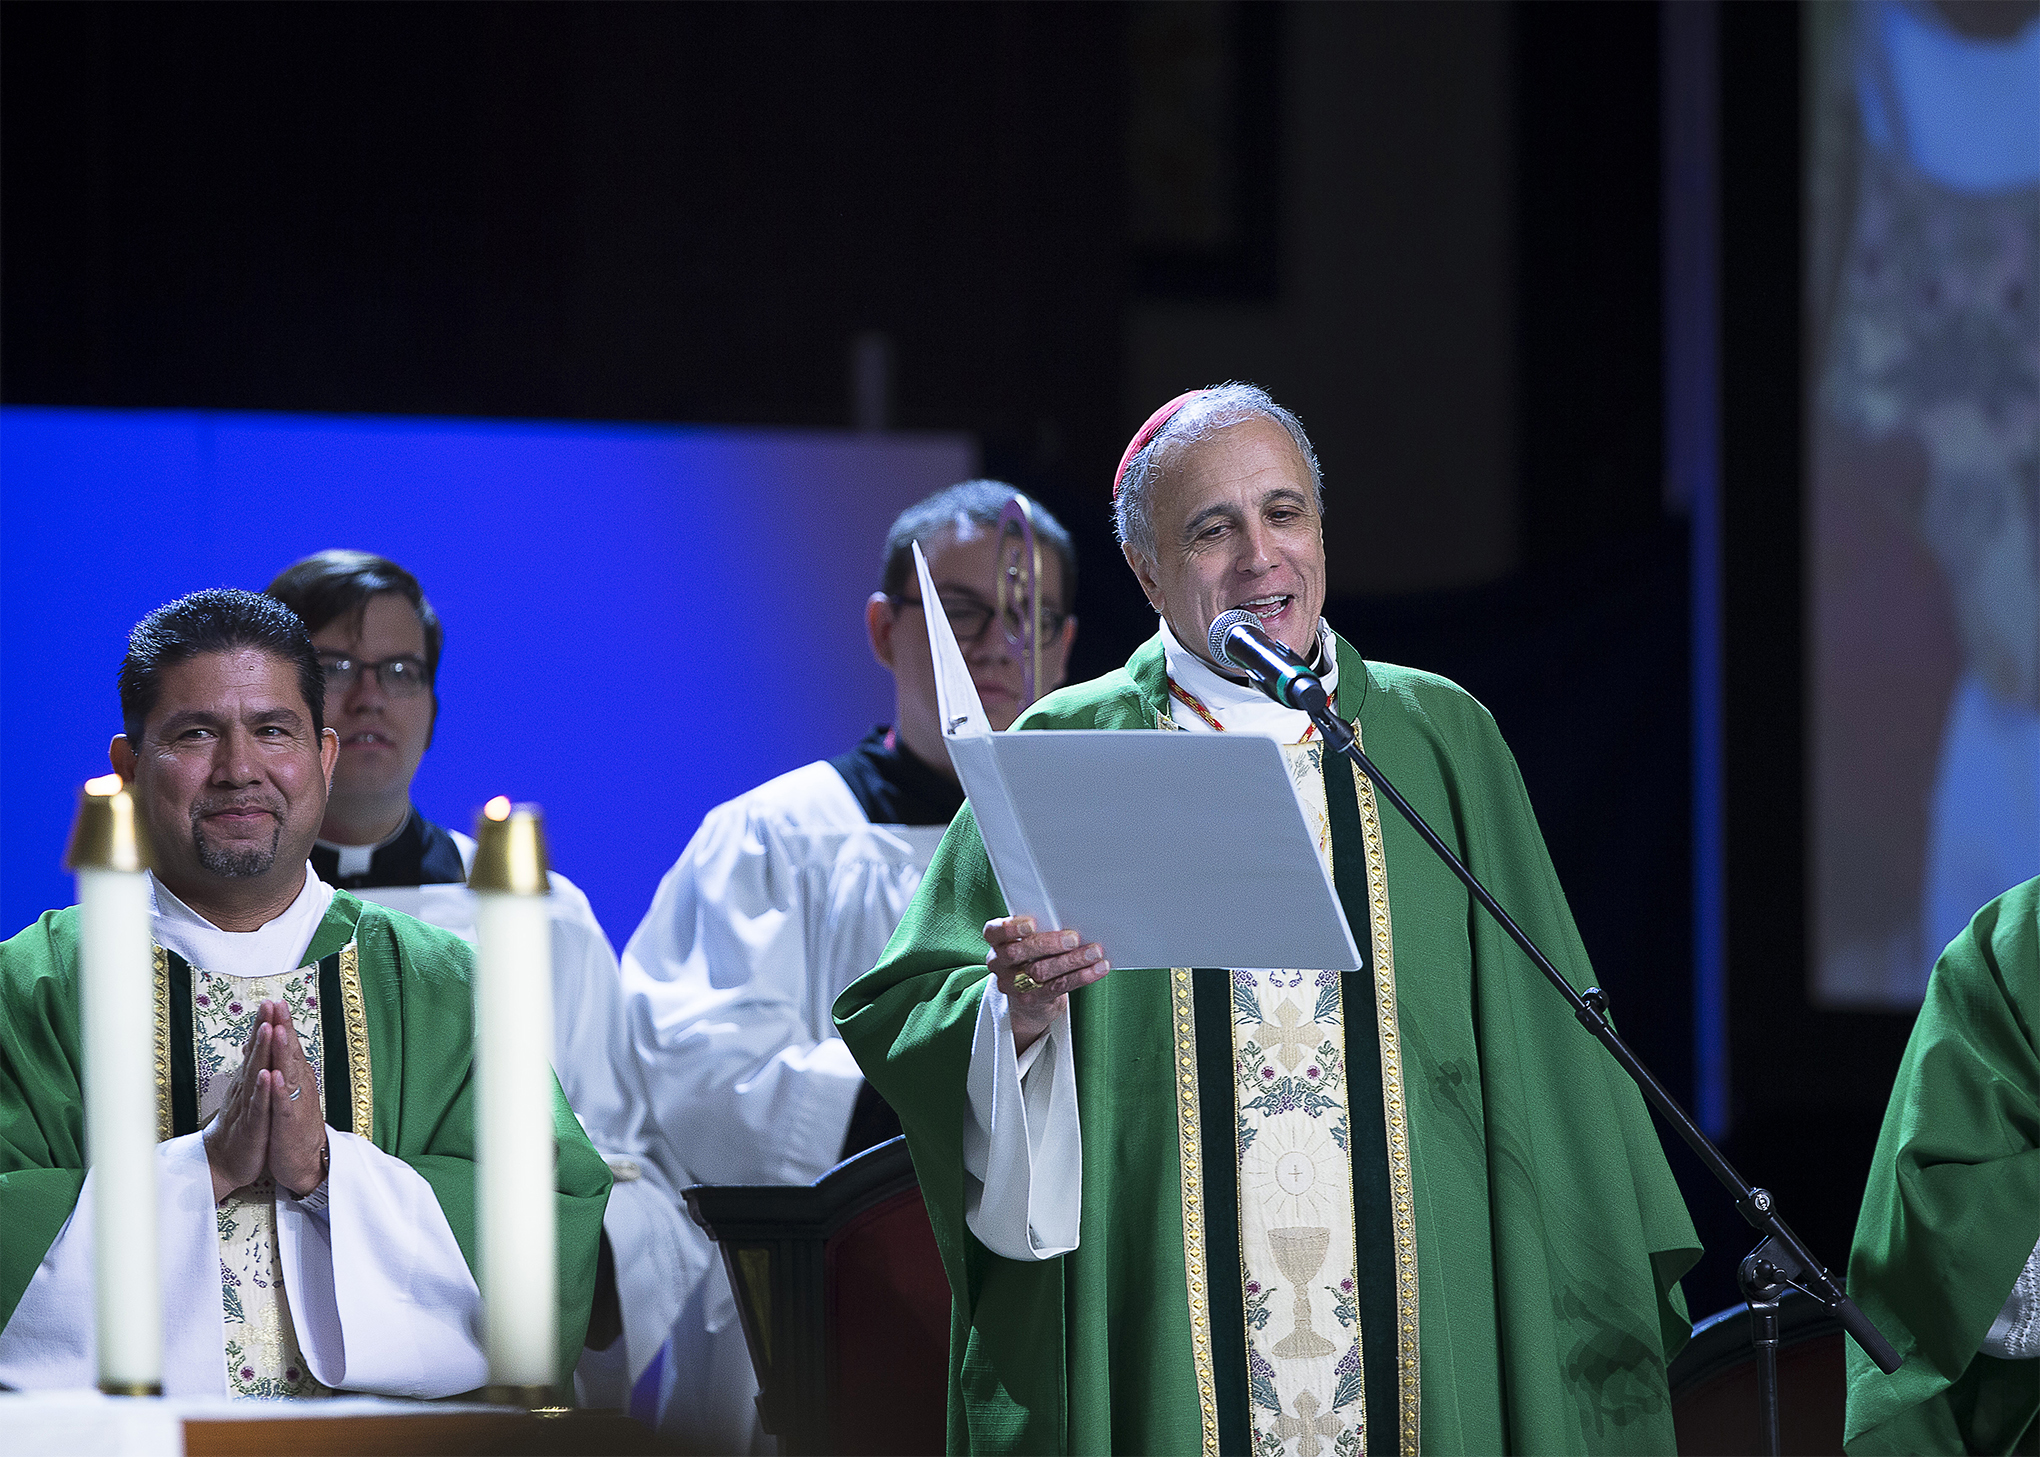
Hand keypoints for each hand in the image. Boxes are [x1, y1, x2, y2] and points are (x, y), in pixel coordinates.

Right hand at [203, 1013, 275, 1202]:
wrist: (224, 1162)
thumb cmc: (239, 1126)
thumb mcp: (247, 1095)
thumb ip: (250, 1070)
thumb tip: (251, 1045)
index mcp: (248, 1082)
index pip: (257, 1050)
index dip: (263, 1026)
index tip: (271, 1001)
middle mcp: (245, 1090)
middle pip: (255, 1055)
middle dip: (263, 1029)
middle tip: (268, 1004)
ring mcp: (248, 1106)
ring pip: (255, 1075)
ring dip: (261, 1052)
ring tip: (268, 1028)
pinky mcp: (252, 1126)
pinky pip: (258, 1106)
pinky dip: (263, 1091)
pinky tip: (267, 1076)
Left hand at [260, 1002, 328, 1197]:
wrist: (307, 1162)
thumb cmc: (293, 1125)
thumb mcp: (286, 1092)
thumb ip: (281, 1068)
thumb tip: (270, 1043)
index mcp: (297, 1078)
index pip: (289, 1046)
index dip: (282, 1024)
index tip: (274, 1001)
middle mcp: (300, 1086)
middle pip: (292, 1052)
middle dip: (285, 1028)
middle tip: (278, 1005)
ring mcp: (296, 1104)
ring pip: (290, 1074)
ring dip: (285, 1052)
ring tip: (279, 1032)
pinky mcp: (289, 1124)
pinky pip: (284, 1105)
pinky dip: (280, 1090)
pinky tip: (275, 1077)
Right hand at [984, 916, 1109, 1054]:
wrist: (1030, 998)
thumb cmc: (1034, 956)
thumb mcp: (1031, 941)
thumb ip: (1041, 930)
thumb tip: (1074, 919)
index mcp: (996, 942)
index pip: (994, 932)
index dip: (1011, 928)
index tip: (1033, 923)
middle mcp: (999, 963)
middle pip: (1018, 952)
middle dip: (1048, 944)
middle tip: (1074, 938)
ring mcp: (1013, 984)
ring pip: (1040, 971)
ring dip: (1071, 961)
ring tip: (1094, 952)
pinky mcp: (1032, 1000)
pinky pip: (1057, 987)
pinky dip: (1081, 977)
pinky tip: (1097, 969)